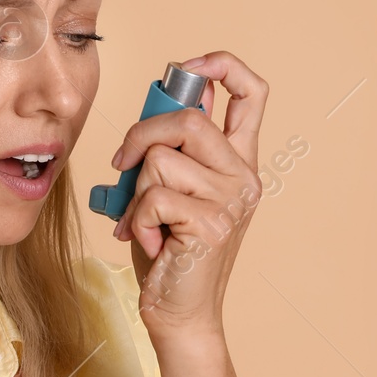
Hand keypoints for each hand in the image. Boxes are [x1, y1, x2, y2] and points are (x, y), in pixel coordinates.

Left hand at [108, 51, 267, 334]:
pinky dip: (138, 217)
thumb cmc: (170, 251)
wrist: (179, 312)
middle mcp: (243, 176)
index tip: (186, 68)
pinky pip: (154, 195)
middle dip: (141, 133)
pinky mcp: (211, 224)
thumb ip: (173, 150)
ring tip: (143, 219)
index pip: (253, 92)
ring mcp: (231, 201)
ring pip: (161, 160)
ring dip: (135, 190)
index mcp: (239, 161)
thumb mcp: (171, 189)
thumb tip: (159, 108)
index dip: (221, 64)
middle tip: (124, 163)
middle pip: (189, 118)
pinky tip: (150, 240)